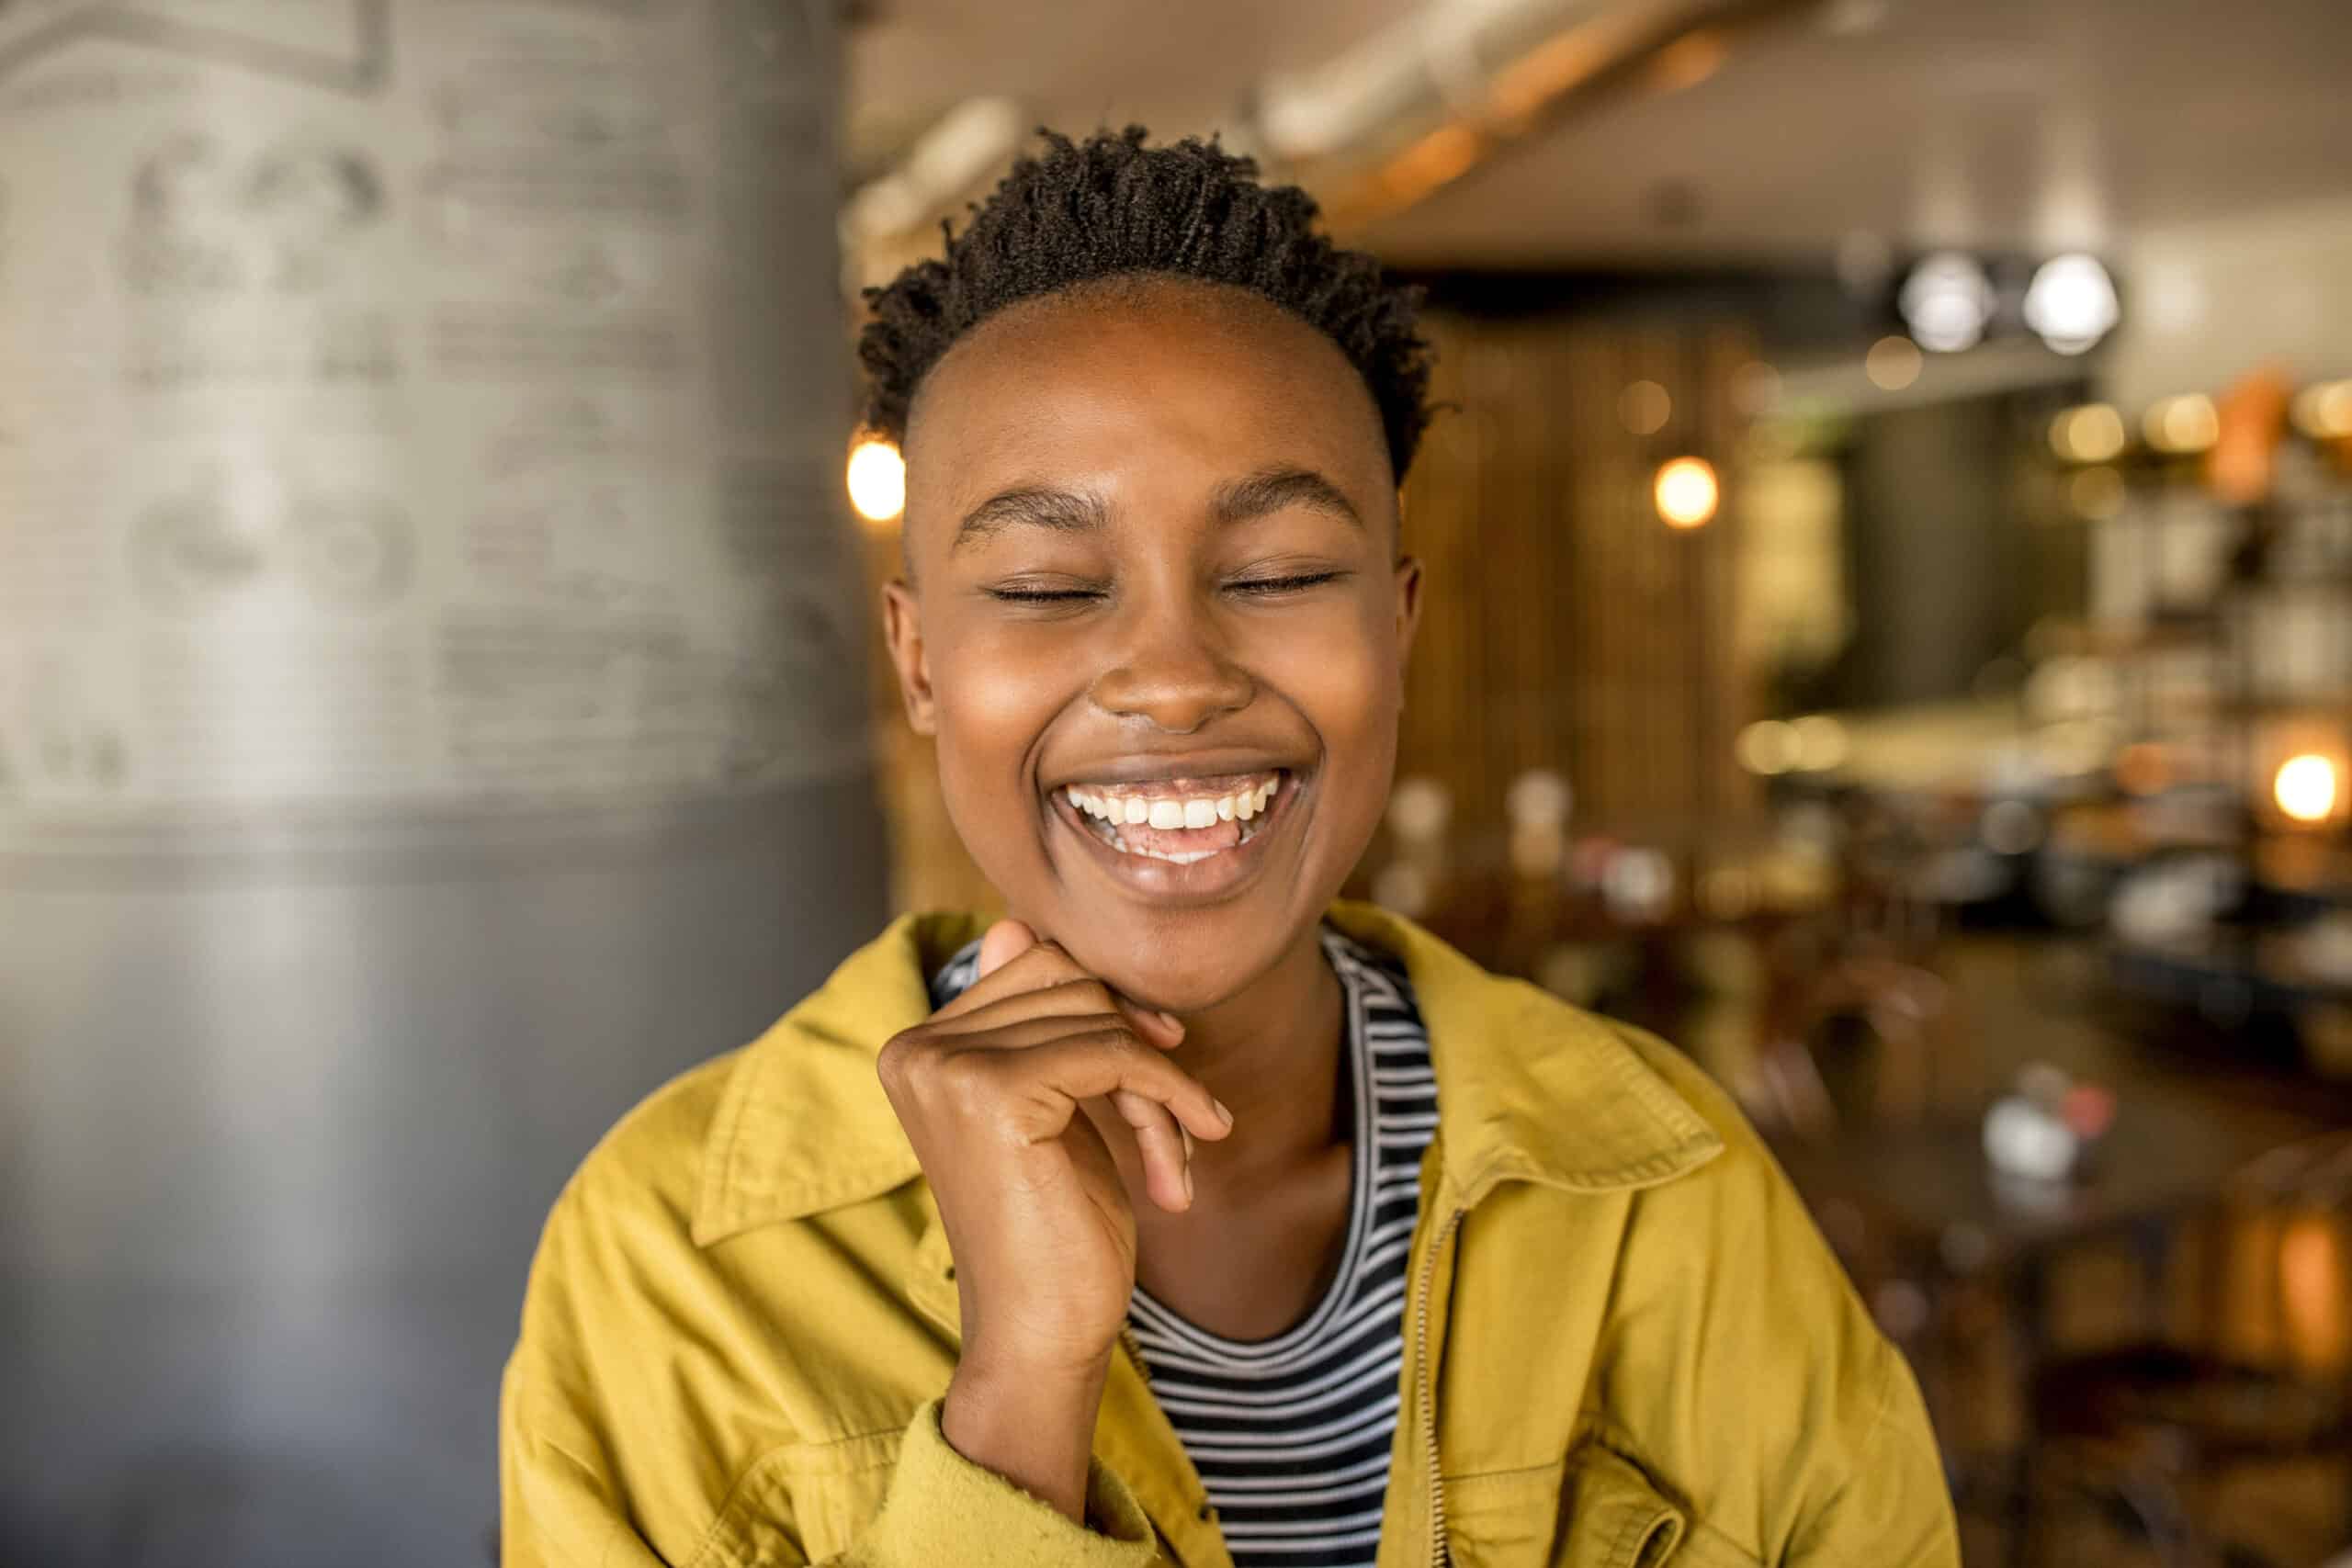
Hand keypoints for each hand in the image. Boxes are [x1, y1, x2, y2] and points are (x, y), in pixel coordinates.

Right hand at [876, 920, 1232, 1516]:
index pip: (1037, 965)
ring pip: (1099, 1018)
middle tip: (1175, 1132)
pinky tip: (1186, 1161)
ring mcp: (949, 1066)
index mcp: (917, 1044)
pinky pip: (1115, 1052)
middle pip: (1070, 981)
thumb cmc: (1051, 1230)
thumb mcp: (1051, 1106)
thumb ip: (1033, 1020)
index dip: (1111, 1014)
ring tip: (1170, 1165)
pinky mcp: (994, 1092)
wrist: (1038, 1335)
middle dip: (1137, 1048)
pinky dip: (1169, 1097)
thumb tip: (1013, 920)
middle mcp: (916, 1045)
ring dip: (1157, 1090)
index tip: (1158, 1069)